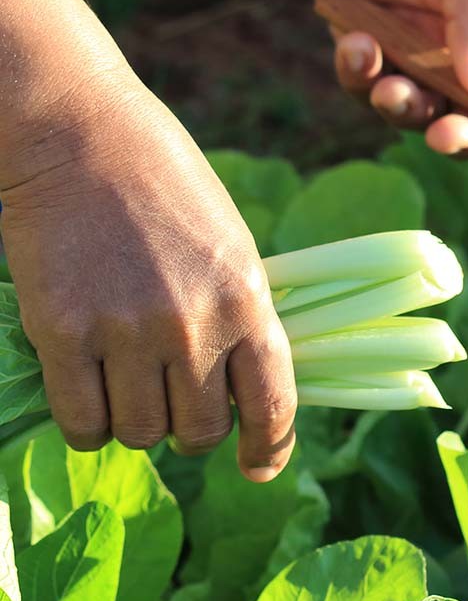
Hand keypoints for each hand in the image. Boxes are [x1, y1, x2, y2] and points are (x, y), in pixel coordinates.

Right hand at [0, 70, 295, 480]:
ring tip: (124, 384)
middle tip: (172, 403)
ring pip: (141, 434)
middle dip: (190, 429)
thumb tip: (240, 389)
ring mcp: (126, 332)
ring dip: (136, 423)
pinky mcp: (62, 332)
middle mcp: (193, 325)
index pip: (272, 402)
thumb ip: (239, 314)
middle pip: (199, 432)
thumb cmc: (162, 181)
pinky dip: (87, 424)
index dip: (270, 447)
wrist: (81, 133)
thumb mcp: (229, 243)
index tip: (259, 466)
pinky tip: (86, 393)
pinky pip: (83, 423)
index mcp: (247, 298)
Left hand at [287, 0, 467, 184]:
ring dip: (405, 111)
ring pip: (414, 109)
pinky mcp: (361, 41)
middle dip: (462, 136)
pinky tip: (357, 47)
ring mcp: (409, 45)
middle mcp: (459, 41)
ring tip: (392, 90)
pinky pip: (363, 83)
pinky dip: (360, 76)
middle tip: (447, 136)